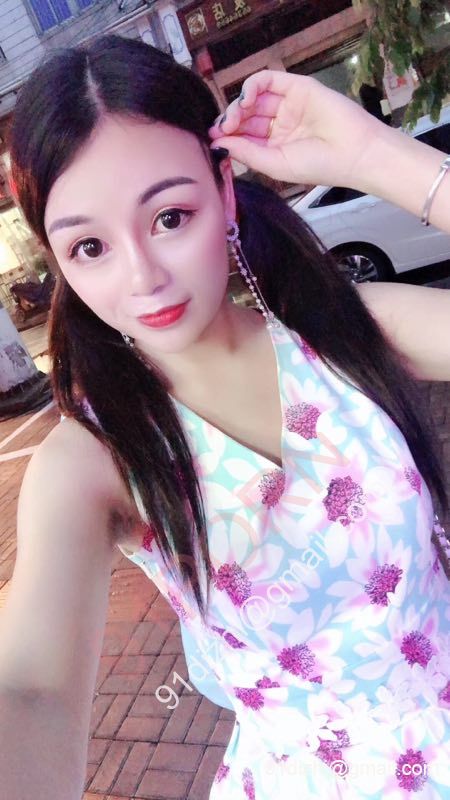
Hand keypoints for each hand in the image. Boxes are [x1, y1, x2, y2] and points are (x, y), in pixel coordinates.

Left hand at [208, 70, 388, 190]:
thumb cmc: (318, 165)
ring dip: (237, 106)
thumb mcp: (275, 164)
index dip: (227, 136)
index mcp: (274, 146)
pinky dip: (251, 87)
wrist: (353, 152)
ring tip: (233, 119)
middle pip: (245, 116)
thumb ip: (246, 152)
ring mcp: (288, 104)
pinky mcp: (296, 87)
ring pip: (253, 98)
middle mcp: (279, 124)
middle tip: (221, 129)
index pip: (244, 136)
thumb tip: (217, 143)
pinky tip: (246, 102)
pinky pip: (267, 80)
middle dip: (229, 121)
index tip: (214, 140)